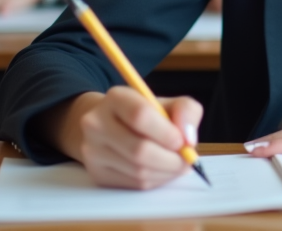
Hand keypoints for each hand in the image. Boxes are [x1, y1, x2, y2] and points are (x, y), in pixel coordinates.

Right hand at [50, 87, 203, 189]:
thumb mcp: (170, 103)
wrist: (112, 125)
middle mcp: (96, 123)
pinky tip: (161, 171)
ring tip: (177, 165)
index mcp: (116, 98)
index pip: (140, 115)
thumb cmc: (147, 115)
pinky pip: (133, 184)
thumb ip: (186, 111)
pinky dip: (155, 181)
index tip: (182, 141)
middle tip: (187, 160)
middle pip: (139, 149)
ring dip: (166, 173)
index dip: (166, 132)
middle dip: (171, 160)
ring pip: (138, 171)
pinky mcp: (96, 172)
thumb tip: (188, 139)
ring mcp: (93, 150)